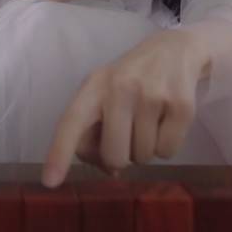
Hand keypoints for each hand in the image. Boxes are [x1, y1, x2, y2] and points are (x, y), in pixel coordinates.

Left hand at [42, 28, 210, 186]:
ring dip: (145, 148)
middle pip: (114, 156)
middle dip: (121, 156)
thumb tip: (112, 171)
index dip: (60, 153)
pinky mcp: (181, 106)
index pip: (72, 122)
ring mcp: (153, 96)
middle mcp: (121, 88)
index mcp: (94, 86)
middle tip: (128, 134)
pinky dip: (167, 145)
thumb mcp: (105, 95)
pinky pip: (168, 152)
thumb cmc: (131, 81)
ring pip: (143, 157)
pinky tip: (166, 120)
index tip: (49, 182)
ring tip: (149, 120)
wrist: (175, 50)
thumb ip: (96, 133)